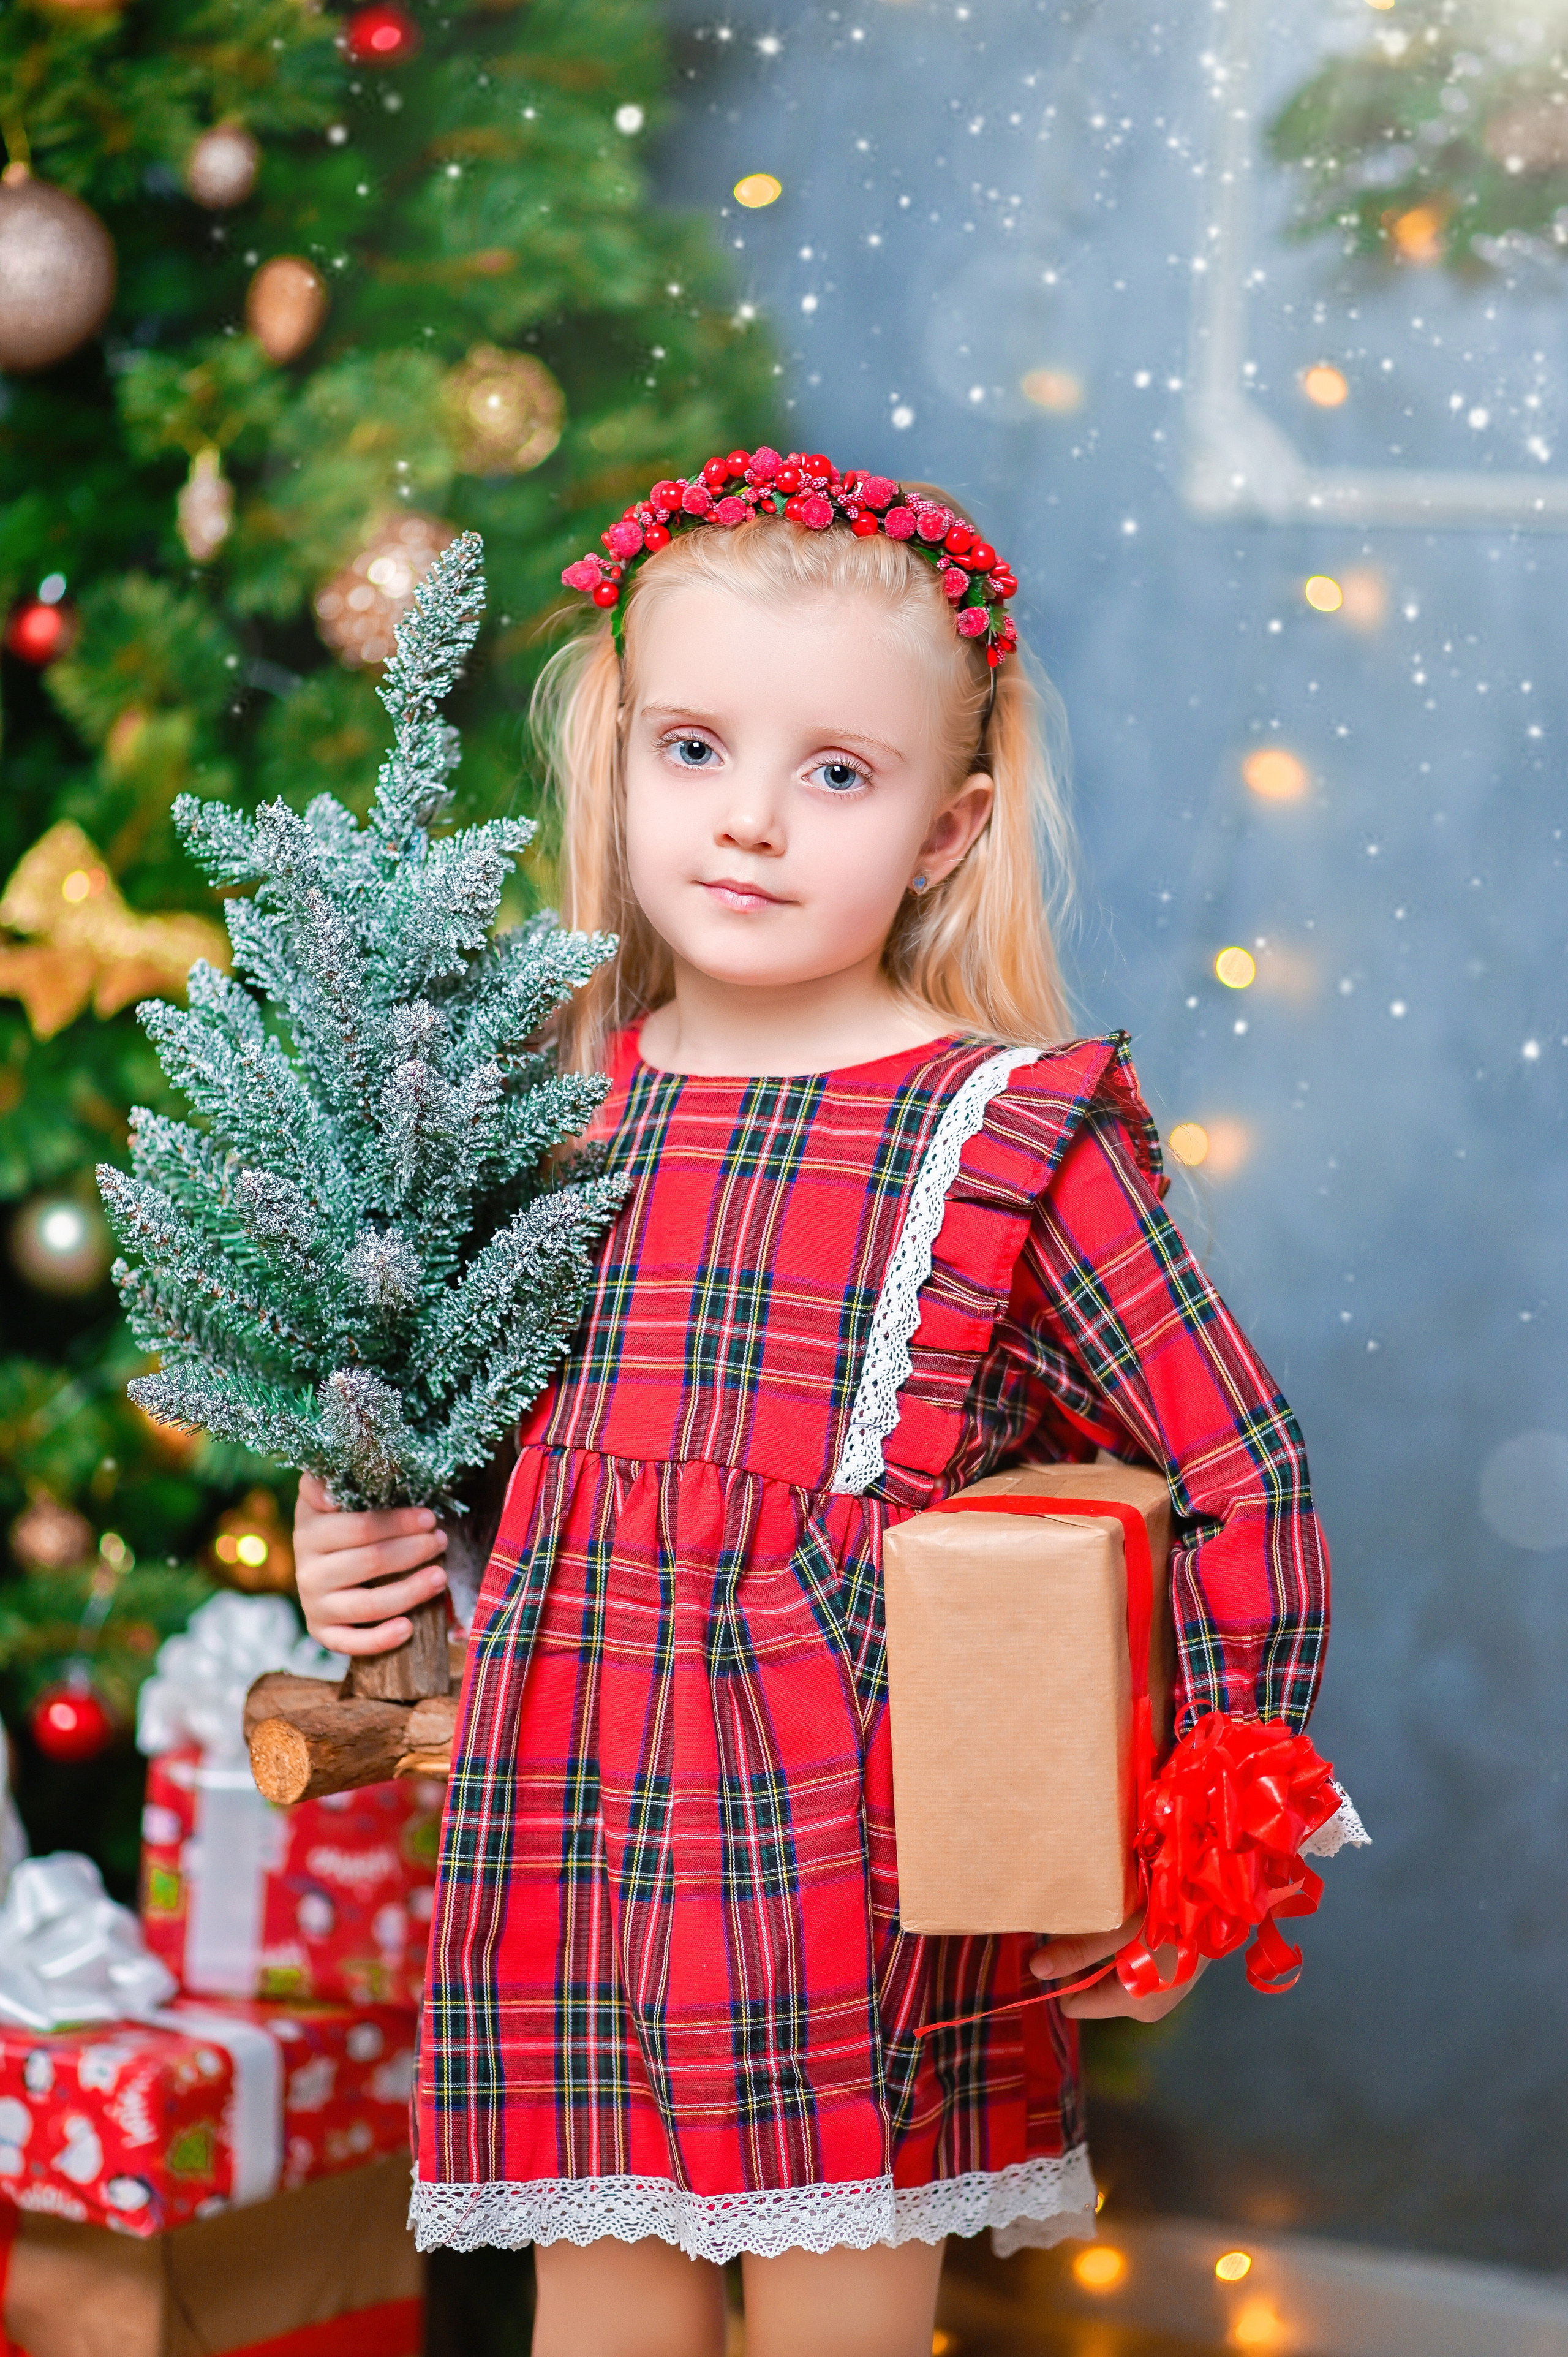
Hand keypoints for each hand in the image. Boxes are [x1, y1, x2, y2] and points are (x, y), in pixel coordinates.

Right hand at [293, 1472, 447, 1656]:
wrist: (318, 1564)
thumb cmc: (339, 1522)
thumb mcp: (331, 1495)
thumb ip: (334, 1480)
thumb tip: (343, 1485)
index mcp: (310, 1529)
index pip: (360, 1527)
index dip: (399, 1522)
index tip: (430, 1517)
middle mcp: (306, 1570)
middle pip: (370, 1562)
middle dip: (413, 1551)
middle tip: (441, 1541)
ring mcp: (313, 1604)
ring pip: (367, 1604)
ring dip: (410, 1592)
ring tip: (441, 1577)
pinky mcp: (322, 1632)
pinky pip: (350, 1643)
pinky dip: (380, 1639)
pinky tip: (409, 1628)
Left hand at [1028, 1908, 1208, 2021]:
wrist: (1221, 1902)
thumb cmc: (1169, 1915)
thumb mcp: (1119, 1929)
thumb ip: (1078, 1950)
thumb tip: (1035, 1970)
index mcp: (1130, 2004)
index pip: (1073, 2004)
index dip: (1064, 1973)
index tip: (1069, 1939)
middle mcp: (1146, 2009)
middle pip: (1093, 1989)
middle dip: (1086, 1958)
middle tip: (1093, 1922)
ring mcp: (1162, 1996)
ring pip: (1112, 1978)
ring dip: (1107, 1951)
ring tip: (1114, 1919)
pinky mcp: (1173, 1980)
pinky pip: (1135, 1971)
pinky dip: (1128, 1950)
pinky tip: (1136, 1923)